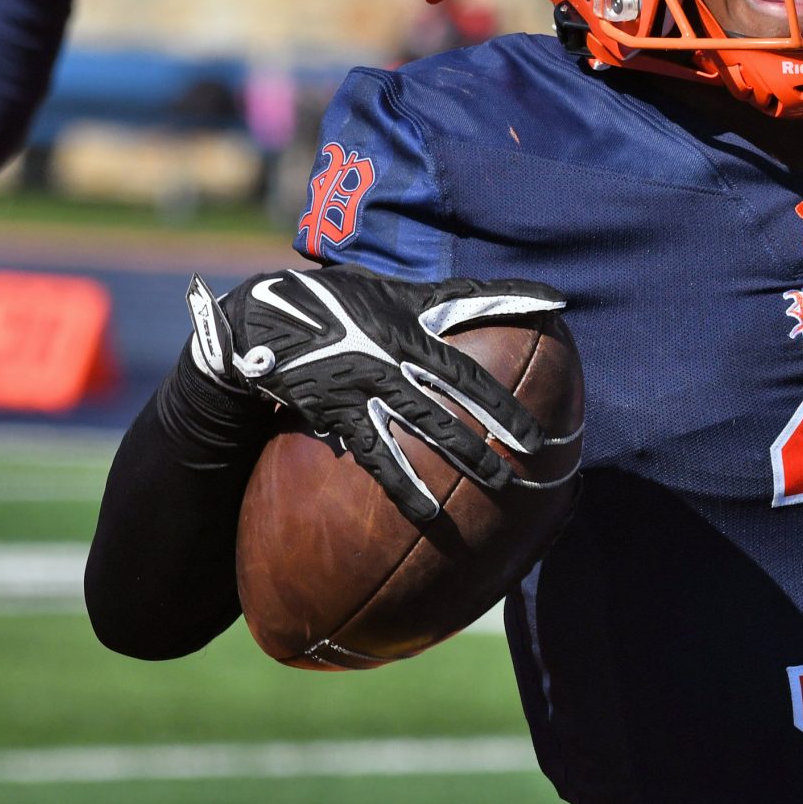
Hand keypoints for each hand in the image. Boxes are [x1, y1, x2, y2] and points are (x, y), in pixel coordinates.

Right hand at [188, 266, 567, 522]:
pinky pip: (374, 455)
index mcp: (405, 332)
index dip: (499, 397)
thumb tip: (534, 295)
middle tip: (529, 457)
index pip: (463, 369)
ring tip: (494, 482)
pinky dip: (402, 484)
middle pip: (448, 400)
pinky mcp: (335, 411)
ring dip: (456, 455)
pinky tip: (427, 511)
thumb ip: (460, 297)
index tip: (533, 427)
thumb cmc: (344, 300)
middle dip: (489, 428)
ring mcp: (360, 388)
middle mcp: (387, 361)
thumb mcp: (400, 292)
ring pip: (416, 428)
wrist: (268, 315)